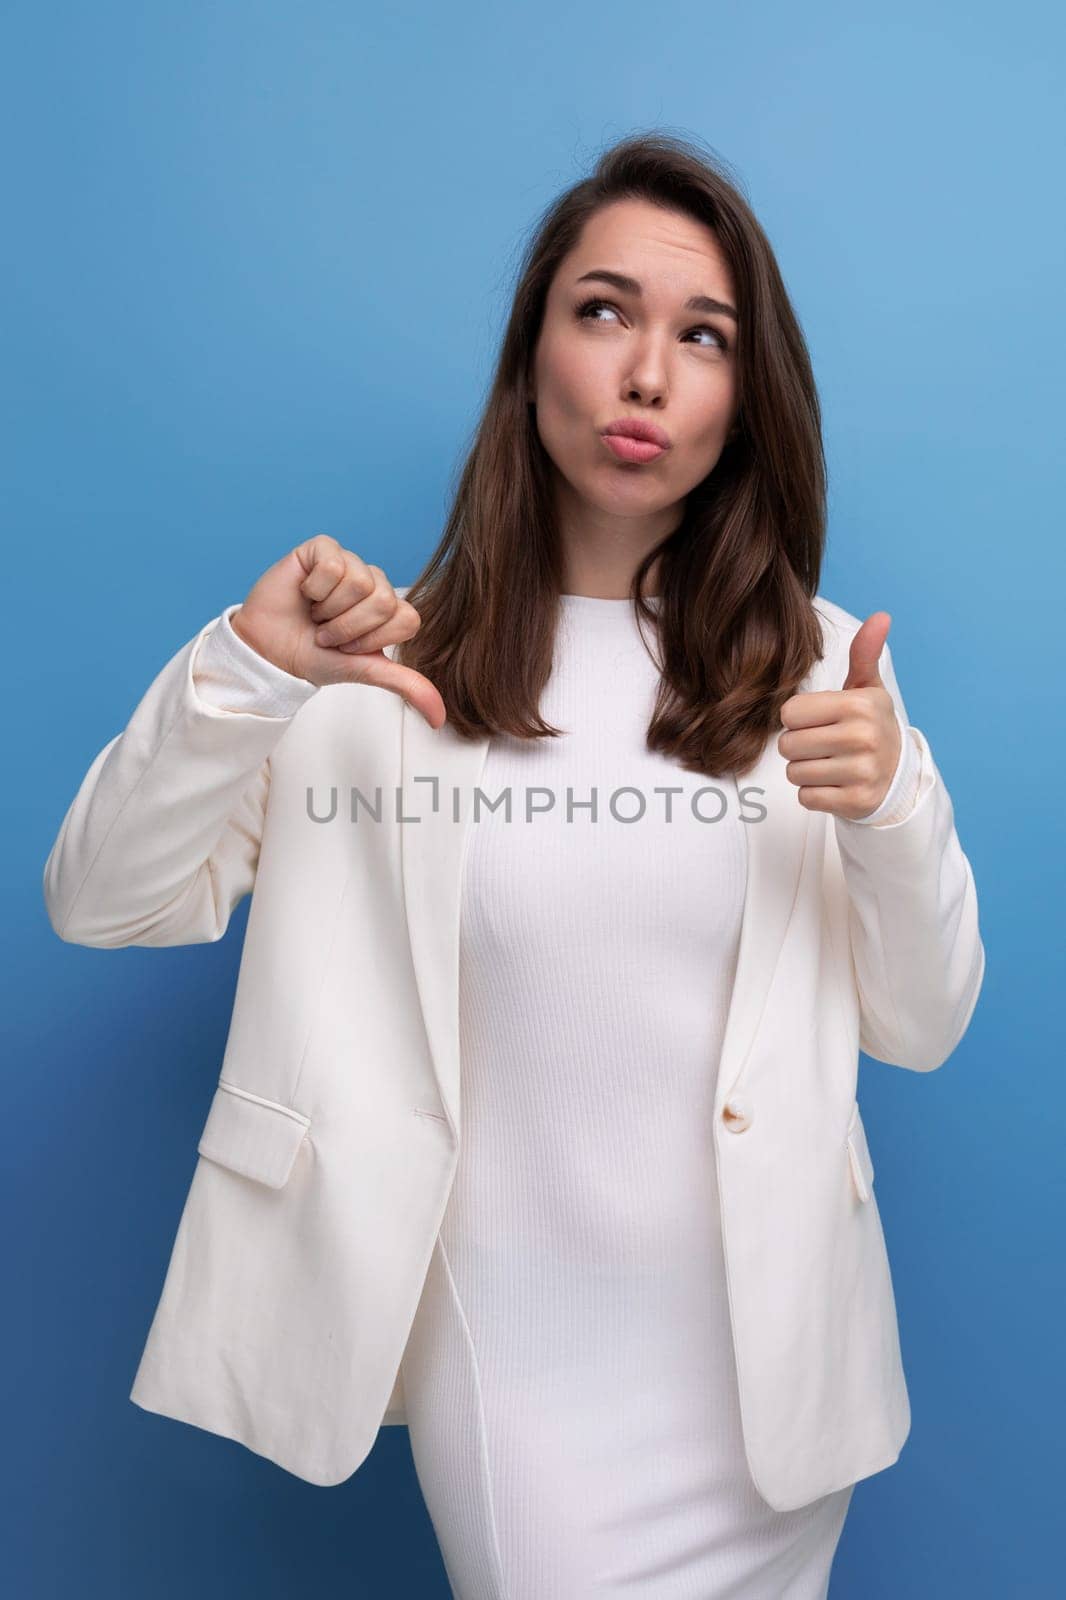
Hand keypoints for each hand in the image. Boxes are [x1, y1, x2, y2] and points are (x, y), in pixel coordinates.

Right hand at [229, 535, 446, 728]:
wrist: (270, 651)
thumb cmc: (315, 658)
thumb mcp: (365, 672)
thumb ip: (406, 685)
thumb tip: (439, 717)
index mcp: (390, 609)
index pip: (406, 619)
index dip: (373, 640)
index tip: (350, 648)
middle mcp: (374, 583)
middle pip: (383, 601)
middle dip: (348, 628)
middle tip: (328, 633)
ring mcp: (350, 563)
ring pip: (358, 582)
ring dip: (329, 611)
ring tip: (315, 615)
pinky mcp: (323, 548)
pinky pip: (333, 564)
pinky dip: (314, 589)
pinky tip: (305, 594)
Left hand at [777, 611, 901, 819]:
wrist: (898, 776)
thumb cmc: (871, 726)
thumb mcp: (868, 689)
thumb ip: (864, 654)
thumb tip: (880, 617)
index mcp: (858, 705)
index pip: (789, 713)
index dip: (798, 719)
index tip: (821, 721)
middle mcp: (861, 737)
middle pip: (787, 745)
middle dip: (799, 746)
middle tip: (825, 745)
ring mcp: (860, 772)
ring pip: (794, 773)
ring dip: (806, 771)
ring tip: (831, 764)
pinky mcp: (855, 801)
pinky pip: (806, 797)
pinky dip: (815, 794)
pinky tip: (836, 784)